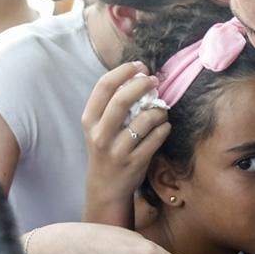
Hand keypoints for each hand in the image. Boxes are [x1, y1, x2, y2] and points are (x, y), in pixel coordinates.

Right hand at [82, 62, 170, 225]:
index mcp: (89, 120)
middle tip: (155, 80)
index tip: (139, 67)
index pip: (104, 86)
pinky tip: (163, 127)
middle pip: (122, 99)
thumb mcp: (99, 127)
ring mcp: (118, 150)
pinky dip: (164, 128)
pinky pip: (156, 137)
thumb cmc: (106, 149)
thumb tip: (138, 75)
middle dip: (142, 85)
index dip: (123, 71)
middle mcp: (101, 134)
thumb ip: (112, 104)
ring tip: (161, 110)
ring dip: (158, 110)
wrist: (106, 186)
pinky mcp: (135, 162)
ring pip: (145, 119)